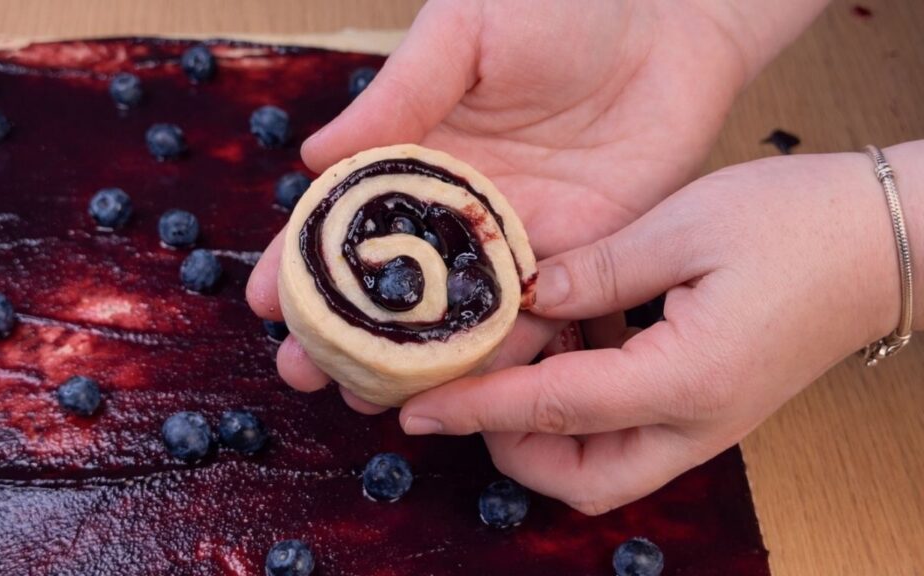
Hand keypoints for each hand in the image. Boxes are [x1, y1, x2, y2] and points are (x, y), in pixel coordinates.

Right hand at [247, 0, 760, 409]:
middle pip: (391, 284)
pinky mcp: (576, 260)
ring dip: (407, 365)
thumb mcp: (463, 31)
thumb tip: (314, 156)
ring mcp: (515, 241)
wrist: (668, 21)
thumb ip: (399, 93)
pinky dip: (495, 360)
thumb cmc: (560, 7)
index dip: (303, 261)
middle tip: (303, 374)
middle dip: (343, 332)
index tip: (266, 303)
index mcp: (421, 155)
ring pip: (452, 318)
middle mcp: (460, 209)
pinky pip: (532, 320)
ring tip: (361, 400)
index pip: (348, 219)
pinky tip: (455, 396)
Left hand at [398, 144, 923, 513]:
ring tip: (518, 354)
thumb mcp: (684, 226)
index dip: (475, 409)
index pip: (552, 411)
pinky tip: (569, 339)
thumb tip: (526, 299)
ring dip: (544, 432)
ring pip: (602, 467)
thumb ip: (596, 272)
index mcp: (684, 381)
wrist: (883, 241)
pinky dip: (581, 409)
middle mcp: (694, 424)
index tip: (415, 408)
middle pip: (578, 477)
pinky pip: (628, 434)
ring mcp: (706, 425)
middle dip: (509, 445)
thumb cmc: (796, 223)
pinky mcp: (707, 407)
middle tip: (472, 381)